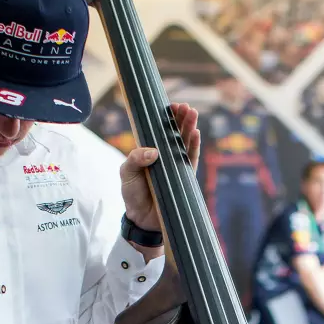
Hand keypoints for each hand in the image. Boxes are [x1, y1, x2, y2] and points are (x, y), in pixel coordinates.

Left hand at [121, 102, 200, 231]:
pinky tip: (196, 133)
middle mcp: (165, 156)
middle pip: (175, 132)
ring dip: (189, 127)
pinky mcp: (185, 177)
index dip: (166, 117)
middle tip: (184, 106)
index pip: (159, 130)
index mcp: (150, 151)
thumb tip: (154, 152)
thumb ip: (135, 159)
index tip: (171, 105)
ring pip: (185, 142)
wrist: (142, 219)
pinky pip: (191, 159)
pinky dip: (194, 146)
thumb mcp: (127, 173)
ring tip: (192, 113)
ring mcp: (176, 165)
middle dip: (180, 118)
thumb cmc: (132, 193)